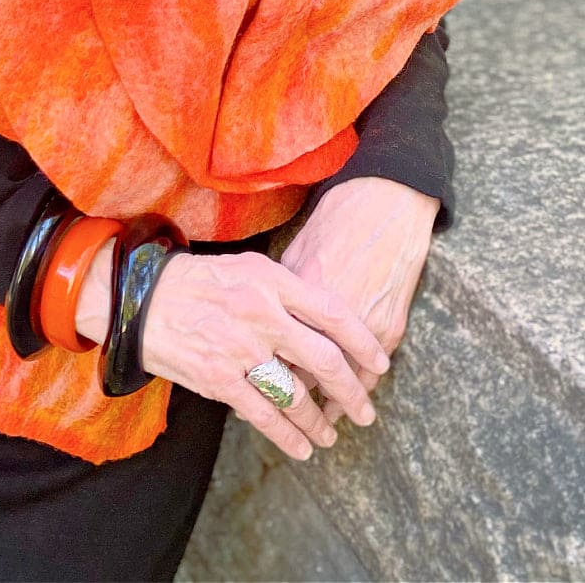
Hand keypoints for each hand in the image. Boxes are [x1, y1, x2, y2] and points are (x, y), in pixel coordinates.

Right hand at [76, 242, 388, 462]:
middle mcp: (261, 314)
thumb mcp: (245, 268)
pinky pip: (264, 415)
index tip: (379, 362)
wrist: (140, 298)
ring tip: (331, 434)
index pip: (332, 312)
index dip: (362, 340)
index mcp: (270, 282)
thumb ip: (284, 291)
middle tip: (365, 410)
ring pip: (297, 394)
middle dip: (352, 390)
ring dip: (320, 421)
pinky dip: (288, 436)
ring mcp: (240, 349)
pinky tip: (302, 448)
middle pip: (324, 359)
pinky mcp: (219, 379)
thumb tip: (324, 318)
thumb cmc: (196, 280)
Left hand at [280, 177, 438, 421]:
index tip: (248, 388)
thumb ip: (277, 294)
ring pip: (338, 384)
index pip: (270, 350)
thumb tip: (259, 324)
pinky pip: (369, 374)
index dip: (258, 374)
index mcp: (293, 296)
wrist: (384, 208)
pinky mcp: (388, 329)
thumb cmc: (334, 226)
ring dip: (327, 408)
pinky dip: (357, 392)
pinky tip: (346, 406)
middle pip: (301, 375)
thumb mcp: (293, 257)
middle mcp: (324, 317)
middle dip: (290, 404)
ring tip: (317, 428)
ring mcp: (360, 326)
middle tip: (279, 418)